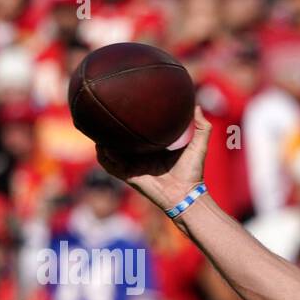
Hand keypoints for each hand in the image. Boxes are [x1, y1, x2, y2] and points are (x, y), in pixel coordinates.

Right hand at [95, 106, 212, 212]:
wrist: (187, 193)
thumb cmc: (193, 172)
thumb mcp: (199, 145)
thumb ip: (202, 127)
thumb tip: (197, 106)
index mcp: (153, 150)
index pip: (138, 134)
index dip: (130, 124)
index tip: (125, 109)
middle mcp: (140, 157)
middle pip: (120, 142)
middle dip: (111, 131)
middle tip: (103, 115)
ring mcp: (133, 167)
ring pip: (111, 153)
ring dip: (103, 143)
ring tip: (97, 130)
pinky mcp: (129, 176)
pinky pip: (111, 166)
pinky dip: (105, 157)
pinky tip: (102, 146)